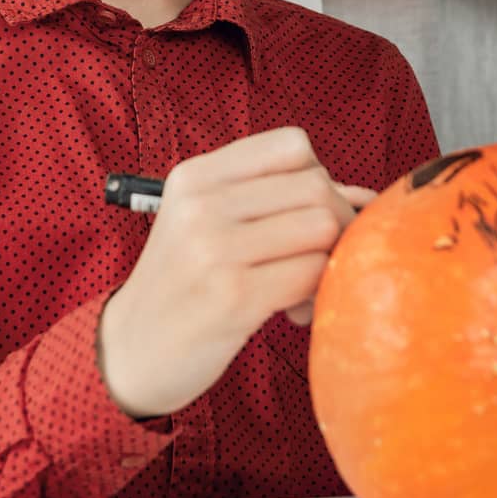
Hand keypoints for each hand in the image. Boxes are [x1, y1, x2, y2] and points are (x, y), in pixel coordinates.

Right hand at [97, 128, 377, 418]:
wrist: (130, 352)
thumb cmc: (184, 285)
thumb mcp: (208, 224)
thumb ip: (276, 201)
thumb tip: (366, 198)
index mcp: (196, 176)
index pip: (292, 145)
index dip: (319, 177)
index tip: (309, 215)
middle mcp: (202, 203)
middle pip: (316, 186)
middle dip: (336, 224)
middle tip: (318, 259)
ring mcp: (215, 248)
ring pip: (322, 227)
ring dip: (329, 262)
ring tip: (301, 289)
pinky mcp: (233, 296)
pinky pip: (313, 274)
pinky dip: (318, 294)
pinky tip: (293, 312)